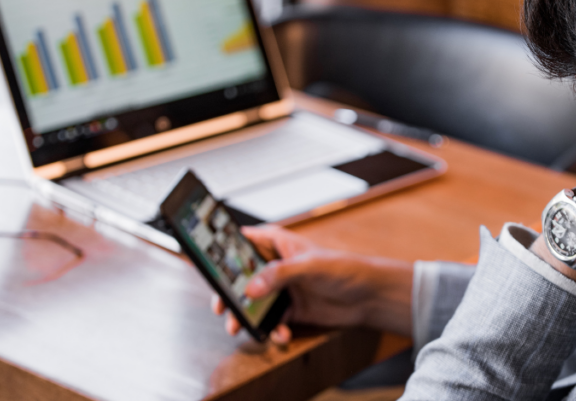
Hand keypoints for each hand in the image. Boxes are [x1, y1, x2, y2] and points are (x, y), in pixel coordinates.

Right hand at [210, 225, 412, 341]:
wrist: (370, 297)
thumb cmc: (345, 269)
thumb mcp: (310, 266)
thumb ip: (279, 274)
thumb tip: (250, 288)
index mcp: (278, 244)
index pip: (244, 241)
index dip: (223, 250)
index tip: (206, 263)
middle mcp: (276, 266)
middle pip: (241, 277)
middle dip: (229, 294)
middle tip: (221, 307)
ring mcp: (283, 288)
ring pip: (253, 303)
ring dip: (246, 317)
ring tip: (240, 329)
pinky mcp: (291, 309)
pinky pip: (271, 321)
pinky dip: (272, 330)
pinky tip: (281, 335)